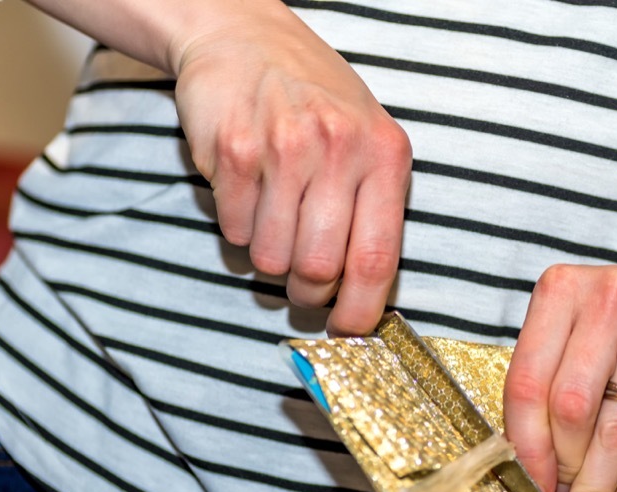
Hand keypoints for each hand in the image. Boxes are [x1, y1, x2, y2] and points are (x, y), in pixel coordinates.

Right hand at [173, 10, 411, 334]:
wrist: (243, 35)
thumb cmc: (314, 98)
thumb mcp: (366, 139)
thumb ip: (373, 210)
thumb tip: (364, 297)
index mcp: (384, 155)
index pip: (377, 259)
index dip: (360, 311)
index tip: (348, 332)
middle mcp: (337, 150)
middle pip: (318, 269)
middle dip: (306, 290)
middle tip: (301, 276)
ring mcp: (283, 149)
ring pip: (271, 259)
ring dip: (268, 257)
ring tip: (275, 217)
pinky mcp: (232, 152)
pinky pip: (235, 231)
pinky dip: (239, 227)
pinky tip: (248, 189)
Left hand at [503, 246, 616, 491]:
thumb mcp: (575, 332)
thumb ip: (545, 381)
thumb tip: (523, 462)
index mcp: (562, 290)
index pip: (526, 380)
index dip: (523, 443)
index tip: (524, 482)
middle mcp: (609, 300)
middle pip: (567, 407)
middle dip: (558, 464)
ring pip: (611, 429)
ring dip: (592, 482)